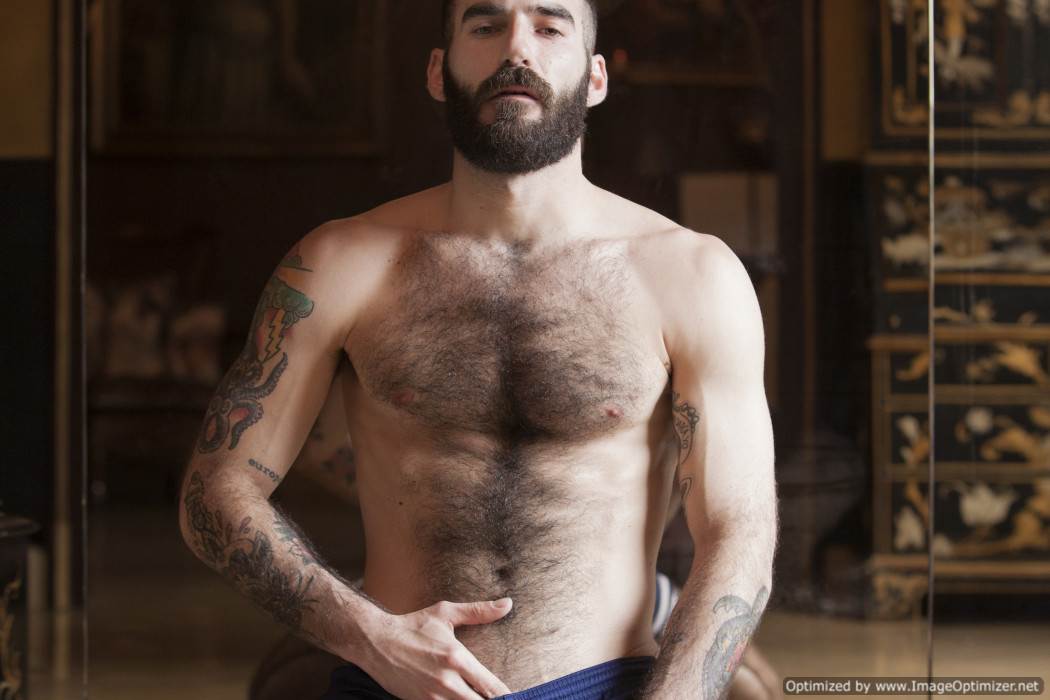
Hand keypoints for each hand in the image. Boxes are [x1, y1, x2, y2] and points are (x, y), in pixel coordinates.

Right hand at [359, 598, 514, 699]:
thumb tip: (507, 604)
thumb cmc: (413, 625)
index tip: (516, 697)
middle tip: (499, 699)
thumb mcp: (446, 613)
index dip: (507, 696)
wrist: (376, 642)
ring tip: (479, 697)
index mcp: (457, 658)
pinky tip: (460, 699)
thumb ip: (479, 611)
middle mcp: (447, 681)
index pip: (491, 686)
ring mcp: (433, 696)